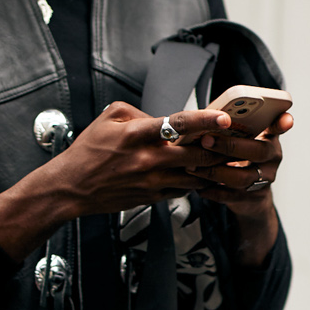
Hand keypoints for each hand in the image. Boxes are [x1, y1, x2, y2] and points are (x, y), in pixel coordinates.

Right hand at [0, 101, 265, 258]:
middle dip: (219, 148)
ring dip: (213, 167)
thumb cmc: (89, 151)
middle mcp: (147, 159)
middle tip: (236, 140)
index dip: (204, 121)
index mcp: (136, 134)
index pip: (177, 125)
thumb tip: (164, 116)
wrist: (73, 187)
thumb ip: (140, 112)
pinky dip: (196, 181)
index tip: (224, 119)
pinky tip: (204, 173)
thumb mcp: (109, 118)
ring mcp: (152, 181)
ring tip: (229, 157)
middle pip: (196, 154)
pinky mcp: (153, 197)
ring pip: (195, 175)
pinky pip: (184, 189)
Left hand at [189, 108, 291, 210]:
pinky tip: (199, 186)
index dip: (282, 123)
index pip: (279, 127)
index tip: (285, 119)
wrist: (251, 198)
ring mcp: (264, 180)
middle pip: (258, 151)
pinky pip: (230, 196)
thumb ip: (234, 126)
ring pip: (242, 177)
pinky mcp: (252, 199)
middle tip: (206, 140)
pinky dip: (212, 191)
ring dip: (215, 171)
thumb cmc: (241, 159)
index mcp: (269, 139)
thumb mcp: (244, 139)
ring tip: (194, 166)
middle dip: (230, 145)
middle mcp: (271, 159)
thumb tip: (208, 115)